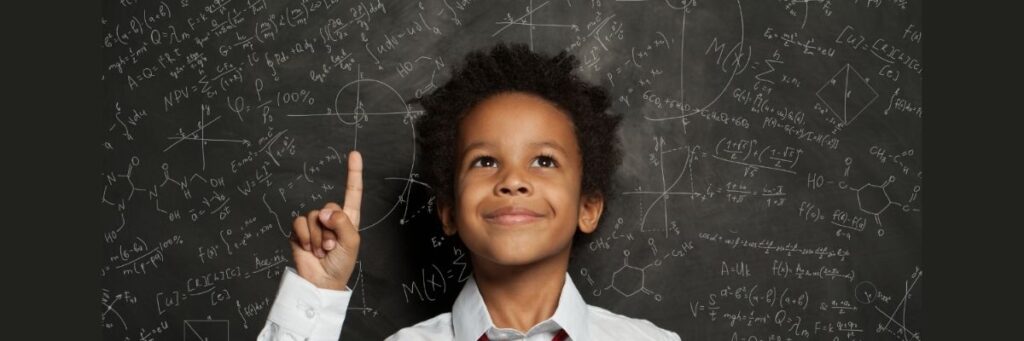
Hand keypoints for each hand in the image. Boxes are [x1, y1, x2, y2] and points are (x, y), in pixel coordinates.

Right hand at [289, 150, 362, 289]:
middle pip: (329, 207)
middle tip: (332, 247)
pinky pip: (299, 223)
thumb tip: (324, 212)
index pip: (352, 192)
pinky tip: (309, 248)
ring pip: (313, 216)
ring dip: (318, 236)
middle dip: (331, 229)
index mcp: (348, 218)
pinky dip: (305, 236)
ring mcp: (314, 224)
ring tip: (322, 251)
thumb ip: (342, 223)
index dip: (353, 173)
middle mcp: (331, 218)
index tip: (354, 154)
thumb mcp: (351, 243)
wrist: (322, 281)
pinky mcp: (299, 231)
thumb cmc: (341, 264)